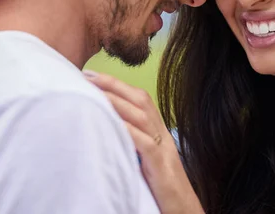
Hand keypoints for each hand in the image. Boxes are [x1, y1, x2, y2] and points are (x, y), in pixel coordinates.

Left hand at [83, 70, 203, 213]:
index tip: (93, 76)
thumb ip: (134, 145)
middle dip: (114, 85)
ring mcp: (164, 150)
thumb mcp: (147, 163)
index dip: (118, 85)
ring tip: (94, 91)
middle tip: (88, 75)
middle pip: (141, 101)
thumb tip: (110, 133)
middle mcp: (163, 136)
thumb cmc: (164, 191)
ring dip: (117, 101)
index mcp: (160, 134)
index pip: (141, 100)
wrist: (186, 213)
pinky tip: (112, 122)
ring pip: (142, 117)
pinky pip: (145, 144)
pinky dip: (128, 130)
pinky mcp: (161, 168)